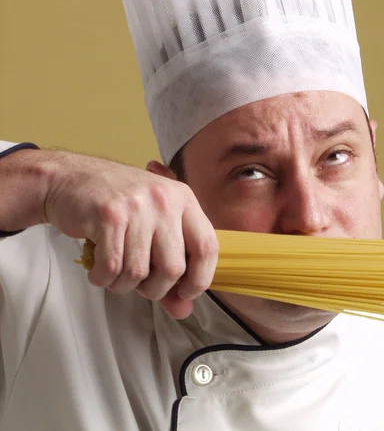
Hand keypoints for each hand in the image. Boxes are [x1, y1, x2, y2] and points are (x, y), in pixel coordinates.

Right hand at [43, 152, 217, 318]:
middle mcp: (166, 200)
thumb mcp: (152, 229)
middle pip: (174, 268)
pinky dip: (103, 279)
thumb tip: (183, 310)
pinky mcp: (108, 214)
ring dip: (124, 285)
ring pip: (139, 272)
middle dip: (155, 289)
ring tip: (114, 274)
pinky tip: (98, 271)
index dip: (199, 279)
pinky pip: (111, 267)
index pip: (207, 247)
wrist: (69, 179)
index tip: (185, 292)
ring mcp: (138, 206)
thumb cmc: (117, 208)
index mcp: (184, 200)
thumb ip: (171, 271)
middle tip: (139, 283)